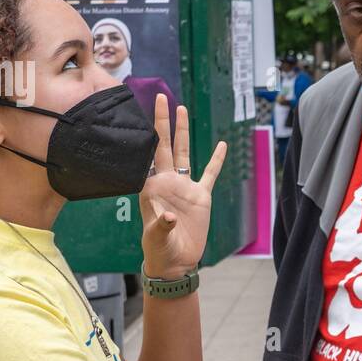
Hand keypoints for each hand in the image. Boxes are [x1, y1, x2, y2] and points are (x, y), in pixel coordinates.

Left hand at [139, 94, 227, 278]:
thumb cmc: (159, 250)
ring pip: (185, 152)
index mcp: (150, 188)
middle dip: (161, 122)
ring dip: (183, 132)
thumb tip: (170, 217)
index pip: (146, 156)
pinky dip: (216, 160)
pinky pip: (210, 174)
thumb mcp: (157, 238)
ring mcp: (184, 187)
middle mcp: (166, 182)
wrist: (176, 263)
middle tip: (160, 97)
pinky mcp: (200, 197)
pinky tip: (222, 145)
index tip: (139, 114)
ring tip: (181, 109)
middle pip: (164, 145)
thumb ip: (162, 226)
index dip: (144, 136)